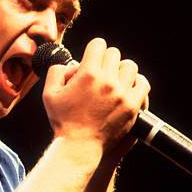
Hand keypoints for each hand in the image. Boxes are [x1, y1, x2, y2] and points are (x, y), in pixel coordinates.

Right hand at [42, 38, 149, 155]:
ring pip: (130, 66)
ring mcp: (122, 94)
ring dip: (121, 70)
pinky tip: (127, 89)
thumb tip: (71, 64)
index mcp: (88, 74)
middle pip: (114, 54)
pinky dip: (136, 83)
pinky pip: (142, 84)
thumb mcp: (49, 94)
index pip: (98, 44)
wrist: (79, 147)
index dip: (93, 50)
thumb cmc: (63, 122)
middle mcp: (107, 81)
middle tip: (100, 72)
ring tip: (114, 80)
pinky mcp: (132, 106)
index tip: (91, 59)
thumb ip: (56, 72)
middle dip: (105, 60)